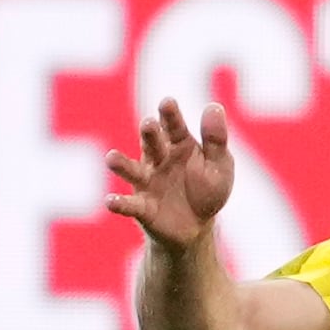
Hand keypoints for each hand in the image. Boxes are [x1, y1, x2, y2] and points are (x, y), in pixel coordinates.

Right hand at [105, 97, 236, 249]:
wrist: (196, 227)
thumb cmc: (207, 190)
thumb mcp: (219, 166)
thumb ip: (216, 139)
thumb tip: (214, 106)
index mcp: (179, 146)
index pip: (174, 127)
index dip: (170, 115)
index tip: (168, 102)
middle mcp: (159, 160)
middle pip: (152, 144)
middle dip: (149, 134)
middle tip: (148, 124)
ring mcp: (147, 182)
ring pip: (132, 171)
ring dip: (121, 164)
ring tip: (111, 158)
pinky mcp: (142, 207)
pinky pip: (129, 205)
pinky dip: (119, 204)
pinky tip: (111, 201)